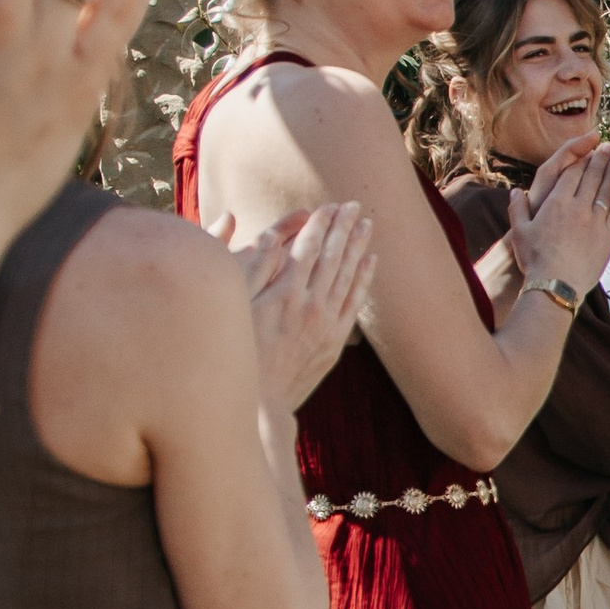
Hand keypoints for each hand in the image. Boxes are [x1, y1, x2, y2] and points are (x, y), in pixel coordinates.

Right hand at [229, 203, 375, 414]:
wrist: (260, 404)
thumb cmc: (237, 354)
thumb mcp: (238, 308)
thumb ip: (256, 270)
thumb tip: (270, 238)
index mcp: (284, 292)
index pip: (307, 247)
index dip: (319, 223)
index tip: (328, 205)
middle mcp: (310, 304)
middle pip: (332, 256)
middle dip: (344, 227)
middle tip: (354, 205)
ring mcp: (325, 323)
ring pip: (347, 275)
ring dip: (359, 247)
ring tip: (367, 224)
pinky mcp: (334, 341)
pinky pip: (354, 302)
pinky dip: (364, 279)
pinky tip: (372, 261)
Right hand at [510, 137, 609, 297]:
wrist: (557, 285)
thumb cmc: (535, 260)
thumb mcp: (520, 232)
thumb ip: (517, 208)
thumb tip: (516, 192)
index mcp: (556, 203)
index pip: (572, 173)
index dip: (582, 159)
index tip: (589, 150)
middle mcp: (577, 207)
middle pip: (593, 177)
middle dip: (602, 160)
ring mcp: (595, 220)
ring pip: (608, 190)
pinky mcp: (608, 235)